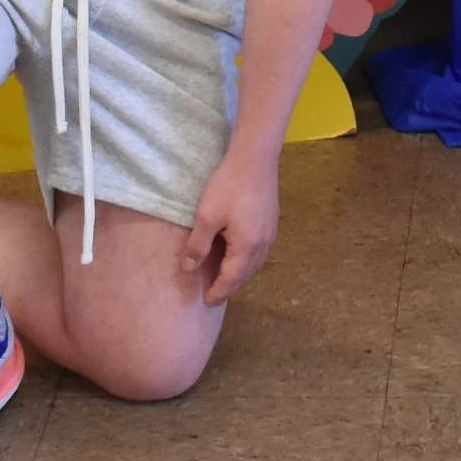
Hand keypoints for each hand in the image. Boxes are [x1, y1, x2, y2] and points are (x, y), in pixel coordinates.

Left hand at [181, 148, 278, 305]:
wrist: (255, 158)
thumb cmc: (228, 187)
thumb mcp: (206, 217)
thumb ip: (197, 246)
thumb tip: (189, 268)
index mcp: (247, 247)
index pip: (231, 279)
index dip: (219, 291)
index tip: (207, 302)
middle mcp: (263, 244)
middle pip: (246, 274)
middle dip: (230, 286)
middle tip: (215, 295)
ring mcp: (270, 233)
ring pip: (255, 263)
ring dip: (240, 274)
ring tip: (225, 278)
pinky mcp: (271, 221)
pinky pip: (259, 251)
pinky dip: (247, 261)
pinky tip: (238, 254)